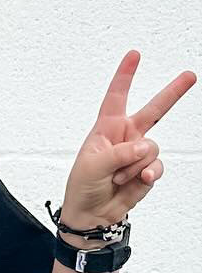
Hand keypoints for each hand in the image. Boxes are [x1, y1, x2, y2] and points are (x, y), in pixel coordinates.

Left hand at [58, 49, 195, 231]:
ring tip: (117, 178)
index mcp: (106, 129)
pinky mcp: (147, 170)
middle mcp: (126, 137)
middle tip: (190, 75)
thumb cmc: (82, 188)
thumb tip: (144, 147)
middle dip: (173, 92)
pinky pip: (156, 165)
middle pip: (154, 110)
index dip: (125, 76)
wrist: (91, 216)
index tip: (134, 55)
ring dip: (134, 165)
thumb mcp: (92, 166)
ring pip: (152, 148)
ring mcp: (138, 154)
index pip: (116, 97)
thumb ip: (119, 153)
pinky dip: (147, 173)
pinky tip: (137, 180)